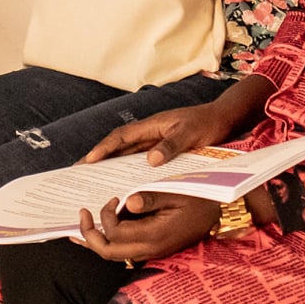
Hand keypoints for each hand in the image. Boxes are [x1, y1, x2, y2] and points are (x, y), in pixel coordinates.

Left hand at [75, 193, 219, 263]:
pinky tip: (96, 230)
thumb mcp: (176, 193)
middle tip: (82, 213)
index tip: (112, 198)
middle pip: (108, 252)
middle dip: (89, 235)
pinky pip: (123, 250)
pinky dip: (106, 240)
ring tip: (81, 223)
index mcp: (155, 235)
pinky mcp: (152, 247)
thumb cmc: (198, 198)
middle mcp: (150, 248)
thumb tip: (128, 203)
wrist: (218, 212)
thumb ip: (151, 198)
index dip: (106, 216)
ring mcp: (151, 251)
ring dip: (94, 240)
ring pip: (114, 254)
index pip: (116, 233)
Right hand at [83, 101, 237, 166]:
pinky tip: (125, 183)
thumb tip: (150, 161)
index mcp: (151, 125)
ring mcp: (154, 141)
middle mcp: (149, 133)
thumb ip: (171, 146)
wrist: (224, 120)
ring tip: (95, 180)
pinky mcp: (162, 150)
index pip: (121, 137)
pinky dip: (129, 170)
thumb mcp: (190, 134)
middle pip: (118, 146)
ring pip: (127, 154)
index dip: (104, 148)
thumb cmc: (207, 124)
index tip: (89, 161)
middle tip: (80, 171)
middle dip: (99, 158)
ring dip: (111, 165)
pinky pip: (140, 160)